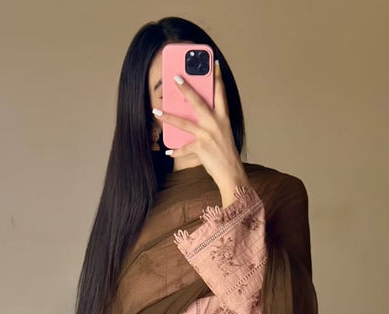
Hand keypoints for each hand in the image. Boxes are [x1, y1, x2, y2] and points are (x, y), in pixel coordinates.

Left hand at [154, 61, 248, 206]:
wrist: (232, 174)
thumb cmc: (227, 155)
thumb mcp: (223, 135)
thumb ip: (212, 124)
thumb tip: (195, 117)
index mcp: (224, 118)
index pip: (221, 94)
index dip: (218, 78)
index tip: (215, 64)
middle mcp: (216, 123)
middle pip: (198, 101)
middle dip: (186, 88)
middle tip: (175, 78)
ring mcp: (207, 135)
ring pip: (184, 122)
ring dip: (168, 116)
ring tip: (156, 111)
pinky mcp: (201, 148)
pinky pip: (184, 147)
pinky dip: (176, 151)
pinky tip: (168, 151)